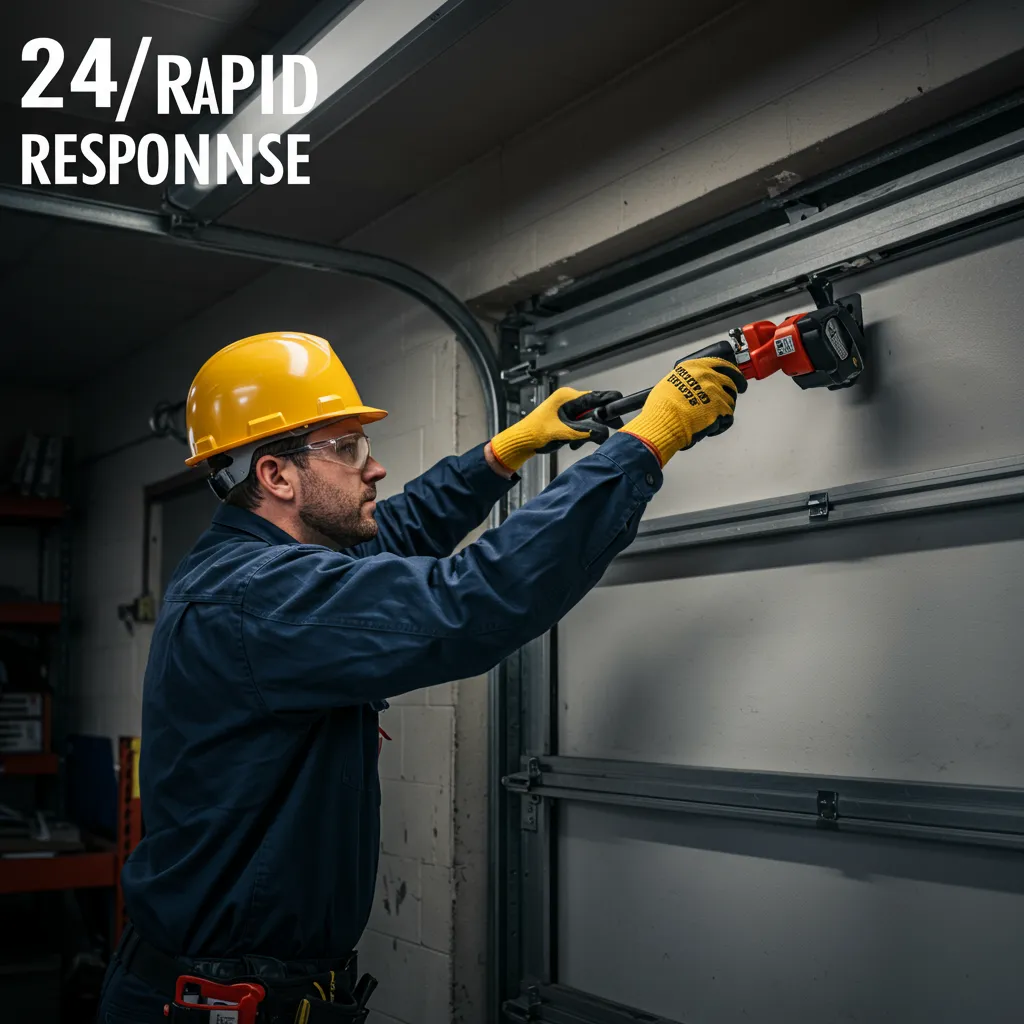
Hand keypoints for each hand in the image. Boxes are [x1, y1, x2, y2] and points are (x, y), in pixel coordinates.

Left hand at [489, 387, 623, 472]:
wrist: (522, 442)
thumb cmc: (535, 433)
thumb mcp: (564, 432)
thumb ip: (586, 431)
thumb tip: (605, 431)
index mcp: (568, 397)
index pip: (596, 396)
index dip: (611, 402)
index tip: (622, 408)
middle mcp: (569, 401)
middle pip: (595, 409)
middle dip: (600, 422)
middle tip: (613, 429)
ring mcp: (568, 410)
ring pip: (589, 419)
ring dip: (588, 432)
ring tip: (578, 442)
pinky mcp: (567, 420)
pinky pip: (582, 426)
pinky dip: (582, 435)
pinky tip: (573, 443)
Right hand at [622, 357, 746, 465]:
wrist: (665, 421)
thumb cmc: (662, 406)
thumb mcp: (669, 382)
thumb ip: (685, 380)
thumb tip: (689, 386)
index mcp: (696, 367)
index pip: (721, 364)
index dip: (731, 371)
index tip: (735, 375)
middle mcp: (709, 376)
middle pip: (732, 381)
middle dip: (735, 389)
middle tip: (736, 394)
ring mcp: (716, 392)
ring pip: (730, 401)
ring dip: (725, 409)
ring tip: (714, 417)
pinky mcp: (721, 409)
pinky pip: (728, 417)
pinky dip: (722, 424)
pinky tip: (712, 428)